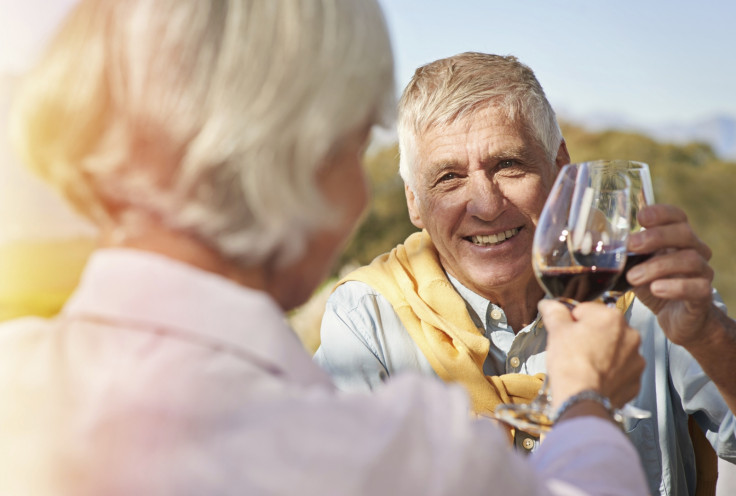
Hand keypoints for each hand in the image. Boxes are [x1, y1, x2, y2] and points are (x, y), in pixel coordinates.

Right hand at [540, 300, 643, 409]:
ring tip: (584, 365)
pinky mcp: (635, 380)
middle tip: (573, 350)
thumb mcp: (557, 331)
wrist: (582, 398)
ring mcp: (636, 359)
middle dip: (590, 336)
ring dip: (602, 354)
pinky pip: (620, 371)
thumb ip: (555, 312)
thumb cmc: (571, 364)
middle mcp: (630, 335)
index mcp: (611, 317)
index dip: (572, 321)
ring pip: (614, 350)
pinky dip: (609, 373)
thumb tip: (550, 304)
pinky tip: (594, 377)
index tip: (565, 333)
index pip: (586, 310)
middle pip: (603, 329)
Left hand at [626, 204, 716, 346]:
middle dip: (655, 237)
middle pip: (684, 233)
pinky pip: (697, 287)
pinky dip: (675, 287)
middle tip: (631, 247)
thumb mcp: (632, 266)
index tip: (640, 218)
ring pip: (689, 260)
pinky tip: (656, 289)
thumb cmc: (653, 284)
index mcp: (677, 238)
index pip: (676, 215)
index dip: (660, 213)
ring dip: (657, 266)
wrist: (676, 319)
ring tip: (632, 277)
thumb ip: (617, 252)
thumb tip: (588, 238)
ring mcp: (702, 272)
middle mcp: (695, 250)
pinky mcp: (703, 296)